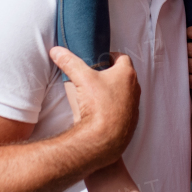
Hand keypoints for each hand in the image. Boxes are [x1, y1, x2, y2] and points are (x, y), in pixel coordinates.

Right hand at [50, 47, 139, 161]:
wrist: (104, 140)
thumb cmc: (98, 106)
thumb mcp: (81, 79)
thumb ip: (69, 62)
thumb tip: (56, 51)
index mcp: (126, 74)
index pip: (122, 57)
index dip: (110, 56)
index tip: (98, 60)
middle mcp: (134, 89)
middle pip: (124, 75)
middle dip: (110, 73)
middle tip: (95, 75)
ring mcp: (134, 106)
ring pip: (124, 92)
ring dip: (113, 91)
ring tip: (96, 94)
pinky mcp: (130, 121)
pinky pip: (123, 109)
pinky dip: (114, 107)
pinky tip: (100, 112)